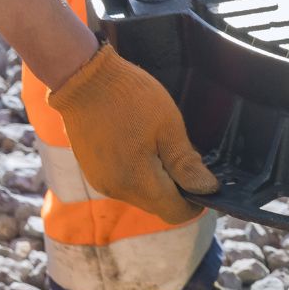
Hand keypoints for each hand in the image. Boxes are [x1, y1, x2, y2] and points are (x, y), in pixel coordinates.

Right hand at [48, 46, 218, 223]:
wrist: (82, 76)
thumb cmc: (128, 96)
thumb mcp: (168, 126)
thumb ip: (186, 163)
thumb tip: (207, 189)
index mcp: (138, 182)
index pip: (175, 213)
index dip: (194, 204)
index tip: (203, 183)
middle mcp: (117, 190)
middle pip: (159, 206)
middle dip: (177, 191)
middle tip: (185, 159)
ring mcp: (101, 182)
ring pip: (142, 197)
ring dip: (157, 182)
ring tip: (160, 148)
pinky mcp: (92, 171)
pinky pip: (124, 185)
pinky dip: (138, 175)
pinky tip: (141, 147)